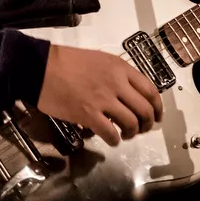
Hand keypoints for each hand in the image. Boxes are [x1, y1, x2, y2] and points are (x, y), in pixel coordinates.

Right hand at [36, 44, 162, 146]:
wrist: (41, 67)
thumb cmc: (68, 61)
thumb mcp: (101, 60)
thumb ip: (117, 75)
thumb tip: (127, 94)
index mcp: (121, 68)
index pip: (150, 90)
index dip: (158, 106)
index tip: (157, 115)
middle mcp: (117, 84)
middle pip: (144, 109)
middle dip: (148, 123)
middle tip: (144, 129)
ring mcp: (103, 100)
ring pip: (131, 122)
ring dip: (132, 133)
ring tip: (127, 135)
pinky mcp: (88, 114)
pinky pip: (110, 132)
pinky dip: (115, 140)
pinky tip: (112, 140)